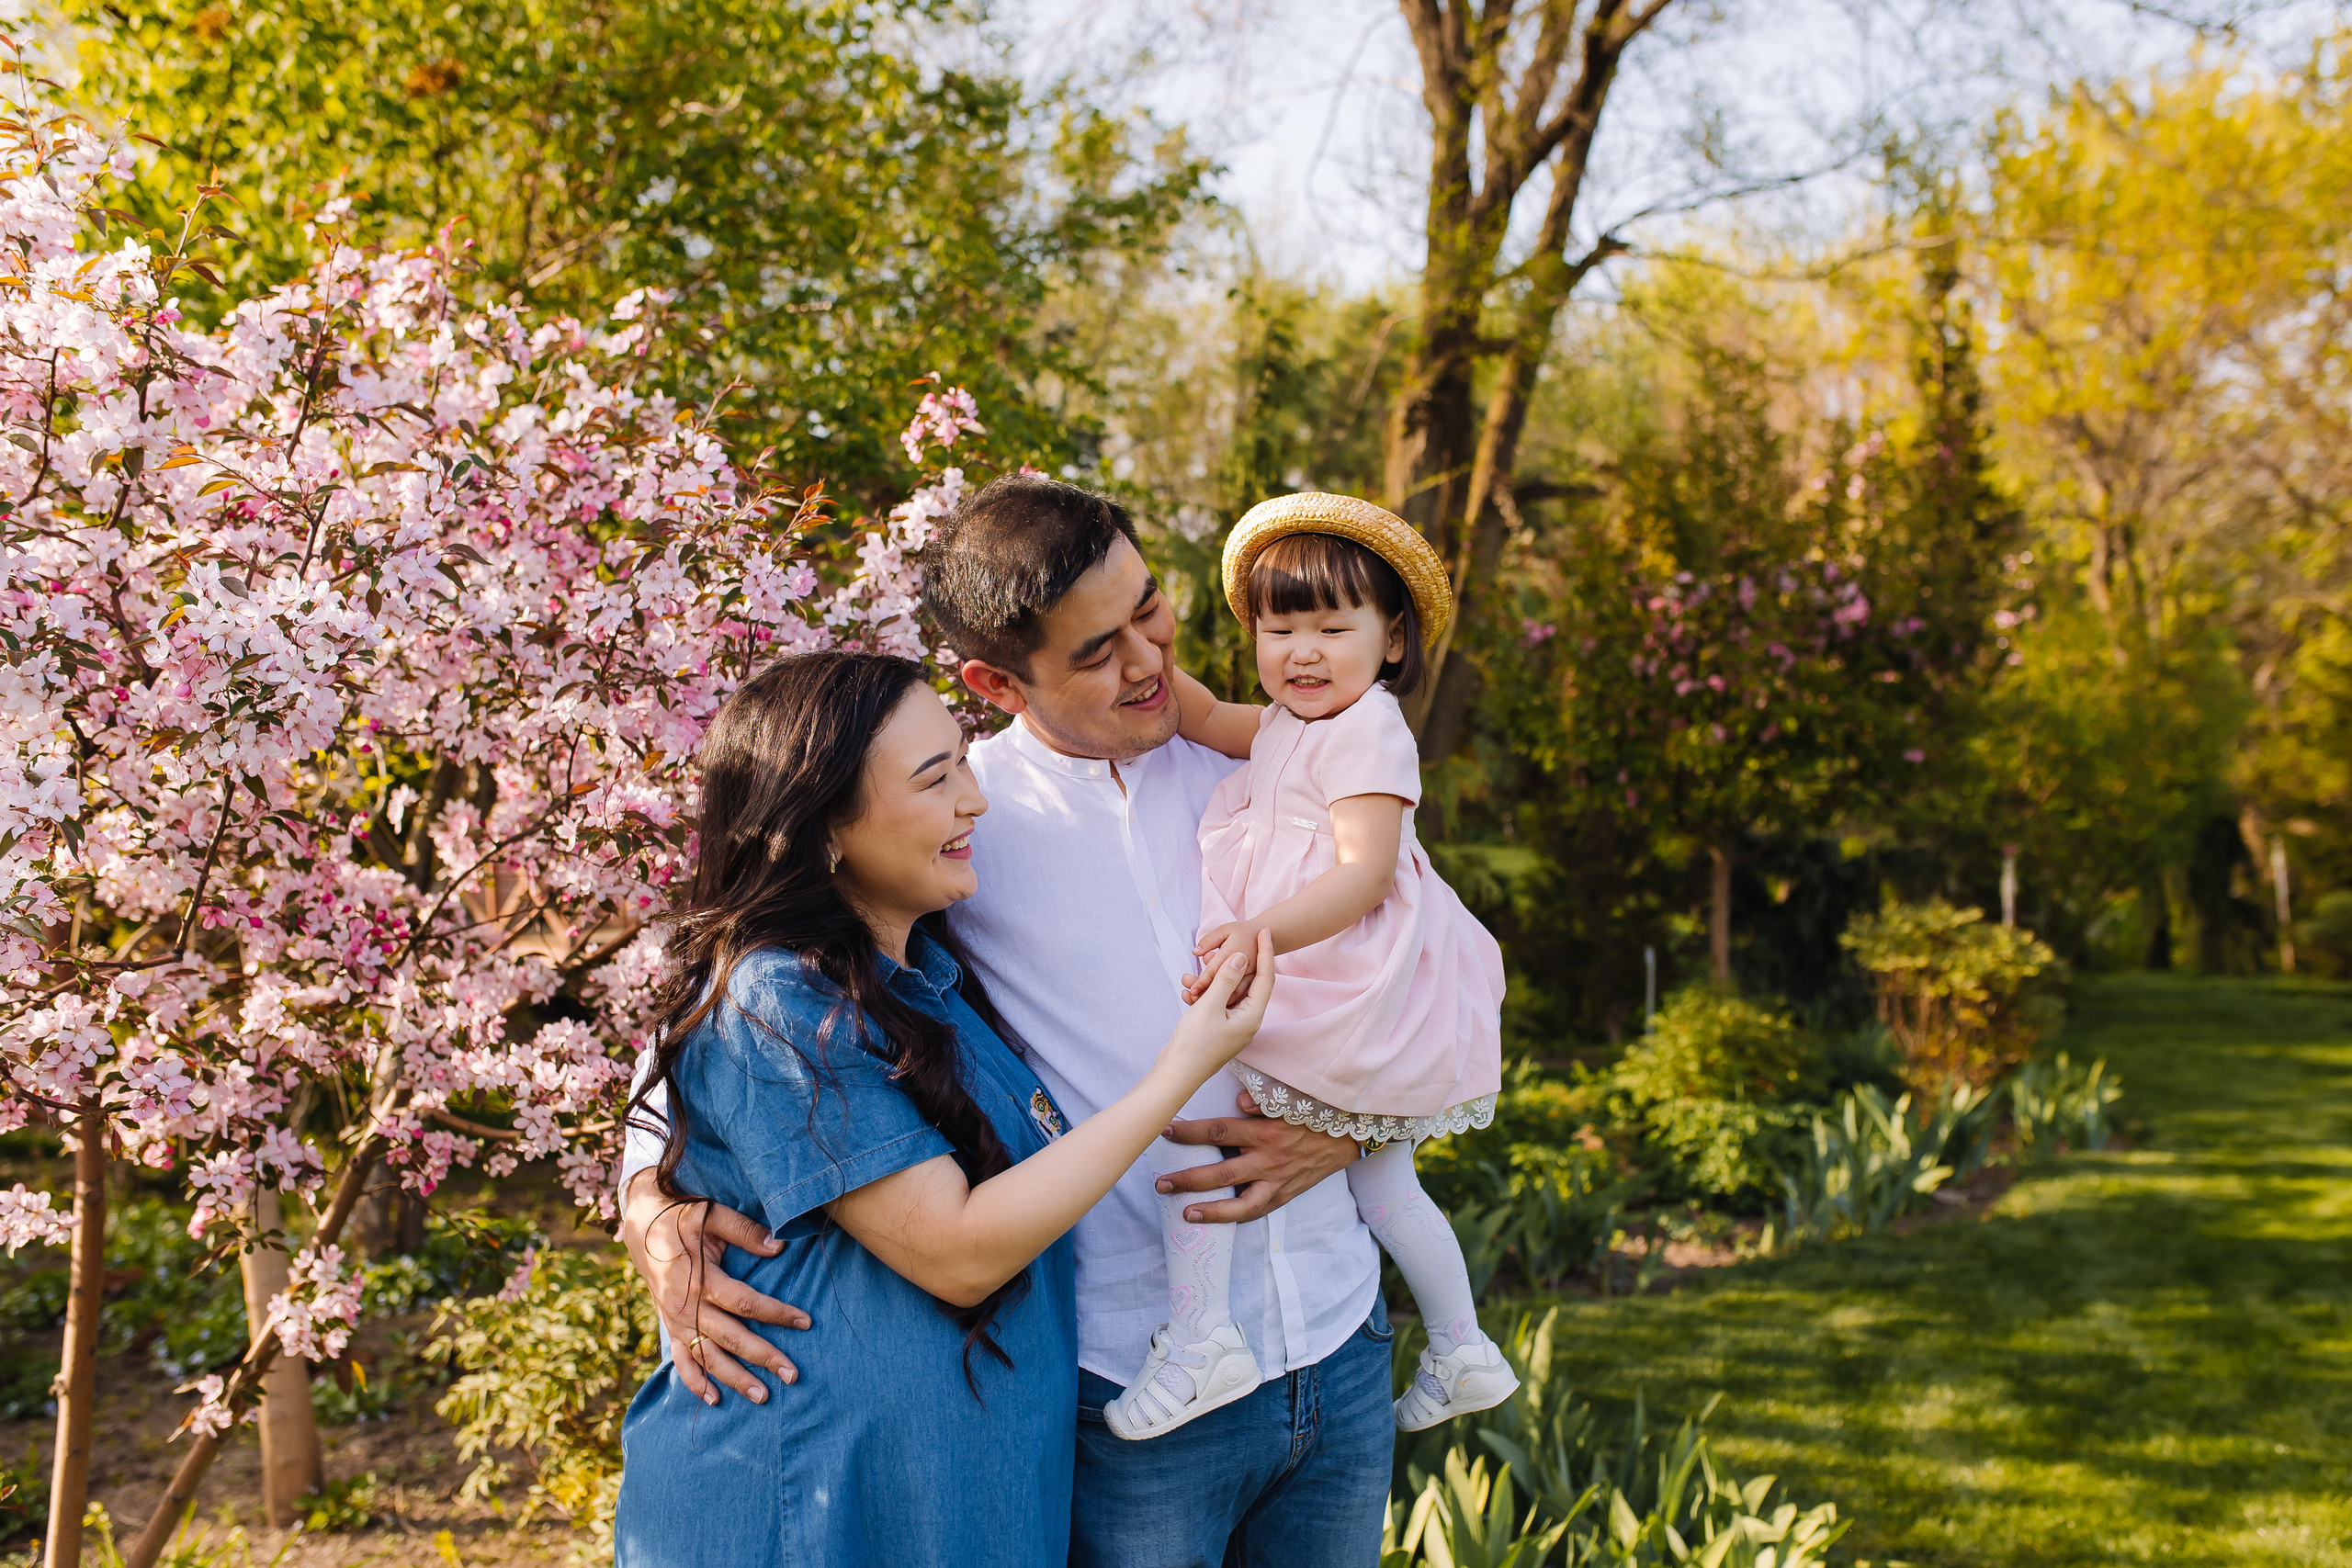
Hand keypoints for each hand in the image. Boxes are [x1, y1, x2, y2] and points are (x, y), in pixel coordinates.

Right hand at [618, 1170, 810, 1405]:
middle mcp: (687, 1307)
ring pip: (708, 1358)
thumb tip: (779, 1246)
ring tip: (763, 1396)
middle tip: (793, 1375)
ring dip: (735, 1379)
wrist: (641, 1227)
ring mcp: (676, 1321)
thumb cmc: (682, 1217)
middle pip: (731, 1339)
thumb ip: (744, 1231)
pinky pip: (681, 1361)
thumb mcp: (712, 1215)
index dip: (776, 1313)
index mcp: (700, 1279)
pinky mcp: (670, 1327)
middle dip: (763, 1358)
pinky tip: (715, 1400)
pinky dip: (696, 1382)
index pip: (745, 1303)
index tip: (805, 1322)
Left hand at [1156, 1089, 1359, 1222]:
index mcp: (1265, 1132)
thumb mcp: (1288, 1098)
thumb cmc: (1312, 1111)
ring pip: (1239, 1203)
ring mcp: (1277, 1181)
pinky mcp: (1285, 1195)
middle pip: (1220, 1173)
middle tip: (1161, 1183)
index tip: (1165, 1130)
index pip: (1218, 1132)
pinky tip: (1216, 1220)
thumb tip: (1238, 1101)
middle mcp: (1268, 1159)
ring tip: (1184, 1213)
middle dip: (1187, 1179)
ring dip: (1209, 1210)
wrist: (1347, 1134)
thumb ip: (1261, 1099)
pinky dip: (1236, 1218)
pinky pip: (1258, 1211)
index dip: (1189, 1133)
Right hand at [1161, 929, 1274, 1075]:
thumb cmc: (1194, 1044)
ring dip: (1211, 982)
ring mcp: (1231, 1027)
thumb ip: (1227, 979)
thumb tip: (1241, 957)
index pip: (1265, 978)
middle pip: (1246, 985)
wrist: (1175, 1075)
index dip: (1266, 953)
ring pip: (1226, 995)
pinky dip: (1203, 996)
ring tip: (1192, 974)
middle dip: (1231, 966)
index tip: (1264, 931)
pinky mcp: (1217, 1030)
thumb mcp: (1210, 1006)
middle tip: (1224, 947)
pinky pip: (1214, 1005)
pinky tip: (1187, 991)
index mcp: (1252, 1017)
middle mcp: (1246, 1022)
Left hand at [1180, 921, 1257, 1004]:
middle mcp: (1246, 966)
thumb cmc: (1243, 932)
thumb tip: (1196, 952)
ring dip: (1218, 1001)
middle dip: (1208, 994)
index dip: (1202, 981)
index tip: (1191, 990)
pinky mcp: (1256, 983)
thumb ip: (1209, 941)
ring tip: (1201, 1004)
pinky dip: (1229, 1003)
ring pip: (1234, 995)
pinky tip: (1217, 1007)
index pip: (1216, 969)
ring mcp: (1253, 976)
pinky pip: (1242, 997)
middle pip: (1225, 985)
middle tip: (1193, 999)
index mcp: (1236, 951)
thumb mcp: (1225, 930)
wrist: (1268, 937)